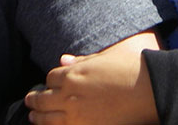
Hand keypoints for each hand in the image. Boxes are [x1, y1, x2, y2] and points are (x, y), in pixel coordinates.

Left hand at [25, 46, 158, 124]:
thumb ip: (80, 62)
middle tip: (29, 102)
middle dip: (35, 101)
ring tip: (34, 117)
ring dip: (38, 118)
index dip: (50, 81)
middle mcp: (70, 96)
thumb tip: (62, 61)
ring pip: (47, 120)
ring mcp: (77, 117)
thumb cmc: (128, 70)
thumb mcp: (102, 60)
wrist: (148, 91)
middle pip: (43, 100)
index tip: (50, 84)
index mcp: (73, 75)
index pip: (50, 78)